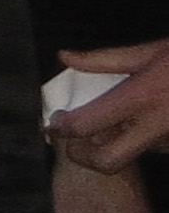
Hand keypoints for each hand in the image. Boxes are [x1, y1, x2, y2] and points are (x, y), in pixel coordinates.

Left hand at [56, 40, 168, 174]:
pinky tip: (142, 120)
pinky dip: (141, 138)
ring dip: (113, 144)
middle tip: (71, 143)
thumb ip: (104, 59)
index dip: (61, 127)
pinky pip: (155, 148)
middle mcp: (158, 125)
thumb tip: (65, 57)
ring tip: (110, 123)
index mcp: (142, 97)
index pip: (86, 124)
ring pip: (132, 154)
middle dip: (82, 157)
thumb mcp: (152, 51)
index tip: (54, 123)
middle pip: (108, 161)